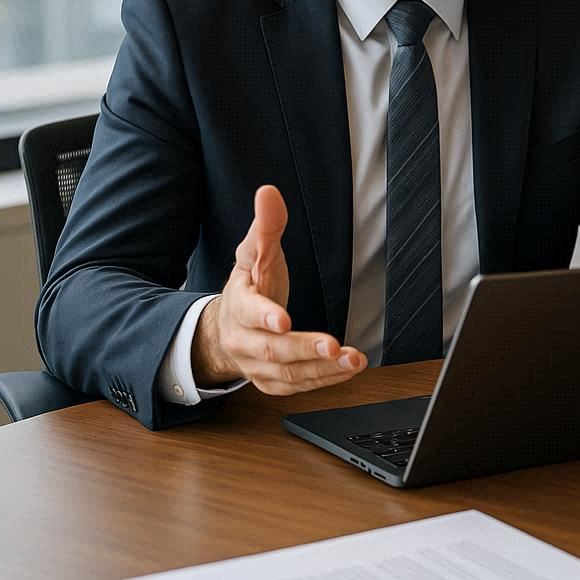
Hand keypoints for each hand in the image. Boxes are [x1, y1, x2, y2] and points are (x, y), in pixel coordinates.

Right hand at [191, 185, 367, 393]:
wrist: (225, 329)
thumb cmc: (250, 286)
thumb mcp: (255, 253)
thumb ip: (266, 226)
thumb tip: (268, 192)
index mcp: (239, 305)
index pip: (248, 311)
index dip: (265, 316)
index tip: (284, 320)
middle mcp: (244, 340)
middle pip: (272, 350)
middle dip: (304, 349)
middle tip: (334, 346)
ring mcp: (256, 365)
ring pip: (287, 373)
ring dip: (322, 369)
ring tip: (353, 360)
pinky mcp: (272, 381)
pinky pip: (296, 386)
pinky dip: (323, 382)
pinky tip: (347, 371)